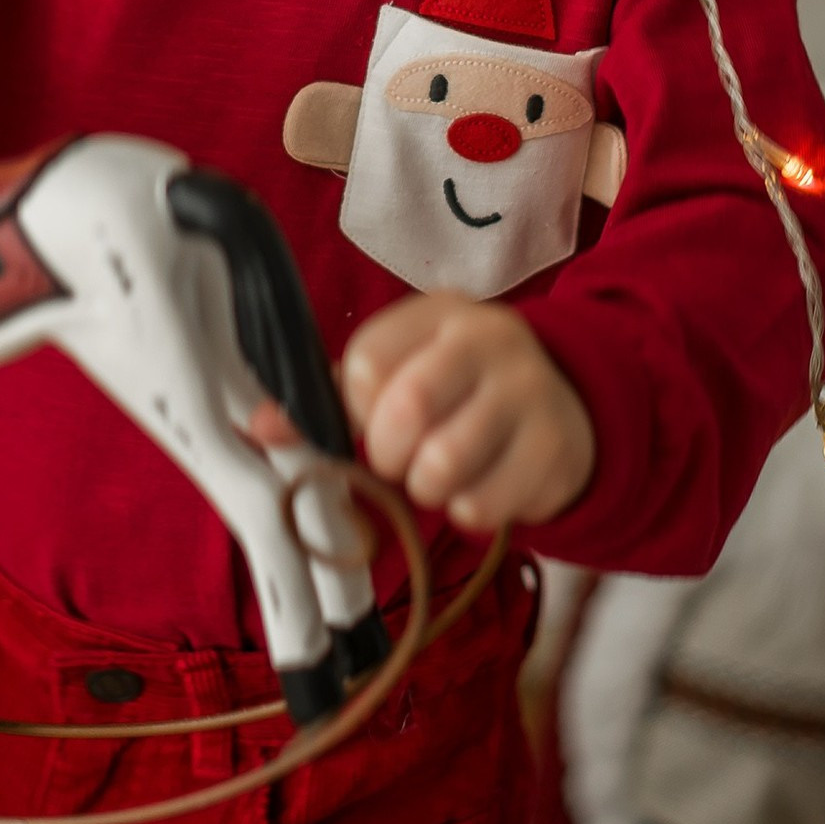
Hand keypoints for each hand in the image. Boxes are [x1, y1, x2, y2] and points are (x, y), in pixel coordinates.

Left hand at [339, 293, 594, 533]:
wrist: (563, 405)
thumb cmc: (459, 391)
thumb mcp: (402, 374)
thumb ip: (332, 398)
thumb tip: (261, 428)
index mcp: (438, 313)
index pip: (368, 362)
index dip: (357, 408)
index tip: (373, 418)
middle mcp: (488, 338)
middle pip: (407, 407)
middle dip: (387, 453)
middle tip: (399, 458)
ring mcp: (529, 390)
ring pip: (443, 463)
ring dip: (424, 488)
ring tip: (437, 474)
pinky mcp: (555, 448)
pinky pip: (481, 504)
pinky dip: (465, 511)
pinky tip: (479, 486)